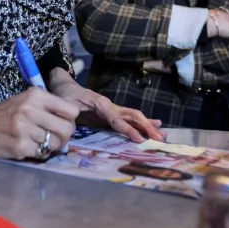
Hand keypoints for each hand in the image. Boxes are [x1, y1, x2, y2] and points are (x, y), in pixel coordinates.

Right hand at [0, 88, 79, 159]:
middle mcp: (31, 110)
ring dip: (52, 146)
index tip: (62, 122)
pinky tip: (30, 147)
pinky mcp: (20, 146)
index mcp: (36, 95)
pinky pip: (43, 153)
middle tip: (55, 137)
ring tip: (40, 142)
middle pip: (68, 128)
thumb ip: (49, 106)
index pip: (71, 110)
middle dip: (65, 136)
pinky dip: (40, 153)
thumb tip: (74, 117)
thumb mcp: (27, 100)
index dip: (70, 119)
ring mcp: (25, 129)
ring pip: (56, 143)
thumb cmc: (6, 113)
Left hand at [49, 70, 165, 143]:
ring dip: (148, 126)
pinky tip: (153, 128)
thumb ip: (71, 114)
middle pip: (132, 116)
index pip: (117, 119)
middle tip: (159, 139)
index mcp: (101, 105)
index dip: (128, 129)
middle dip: (146, 127)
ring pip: (134, 117)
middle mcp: (111, 107)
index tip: (139, 140)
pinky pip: (129, 120)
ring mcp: (113, 110)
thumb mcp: (65, 104)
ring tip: (162, 135)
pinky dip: (142, 125)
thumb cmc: (65, 96)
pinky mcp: (111, 116)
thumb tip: (73, 128)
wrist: (65, 87)